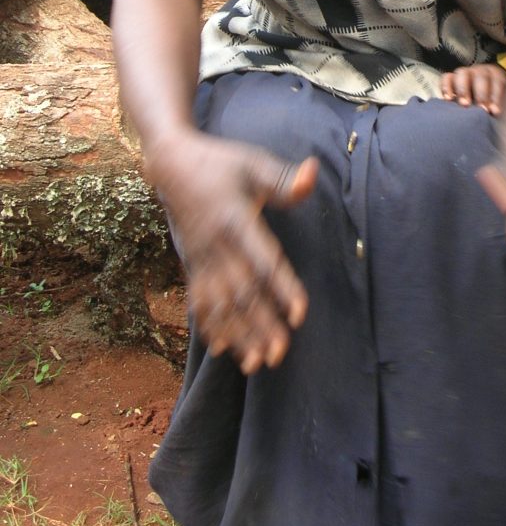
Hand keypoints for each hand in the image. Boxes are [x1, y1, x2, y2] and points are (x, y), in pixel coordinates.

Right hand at [146, 130, 317, 373]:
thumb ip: (284, 179)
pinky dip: (211, 325)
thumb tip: (314, 173)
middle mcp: (215, 245)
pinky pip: (199, 300)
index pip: (263, 261)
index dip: (282, 288)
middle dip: (260, 324)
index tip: (299, 315)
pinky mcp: (191, 263)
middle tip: (280, 354)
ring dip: (238, 334)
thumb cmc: (220, 163)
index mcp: (235, 221)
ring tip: (256, 363)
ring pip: (220, 303)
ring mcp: (200, 257)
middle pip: (241, 291)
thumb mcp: (254, 164)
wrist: (170, 164)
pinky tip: (222, 349)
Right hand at [440, 63, 505, 114]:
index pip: (497, 81)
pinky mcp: (451, 79)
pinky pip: (446, 78)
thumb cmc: (492, 105)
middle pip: (480, 76)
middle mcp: (479, 71)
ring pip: (462, 74)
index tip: (494, 111)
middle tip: (481, 109)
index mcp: (495, 75)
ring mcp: (464, 73)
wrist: (481, 103)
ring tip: (464, 104)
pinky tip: (448, 100)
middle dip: (481, 93)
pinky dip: (446, 87)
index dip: (496, 96)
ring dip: (463, 89)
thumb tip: (500, 116)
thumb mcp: (500, 105)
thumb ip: (501, 109)